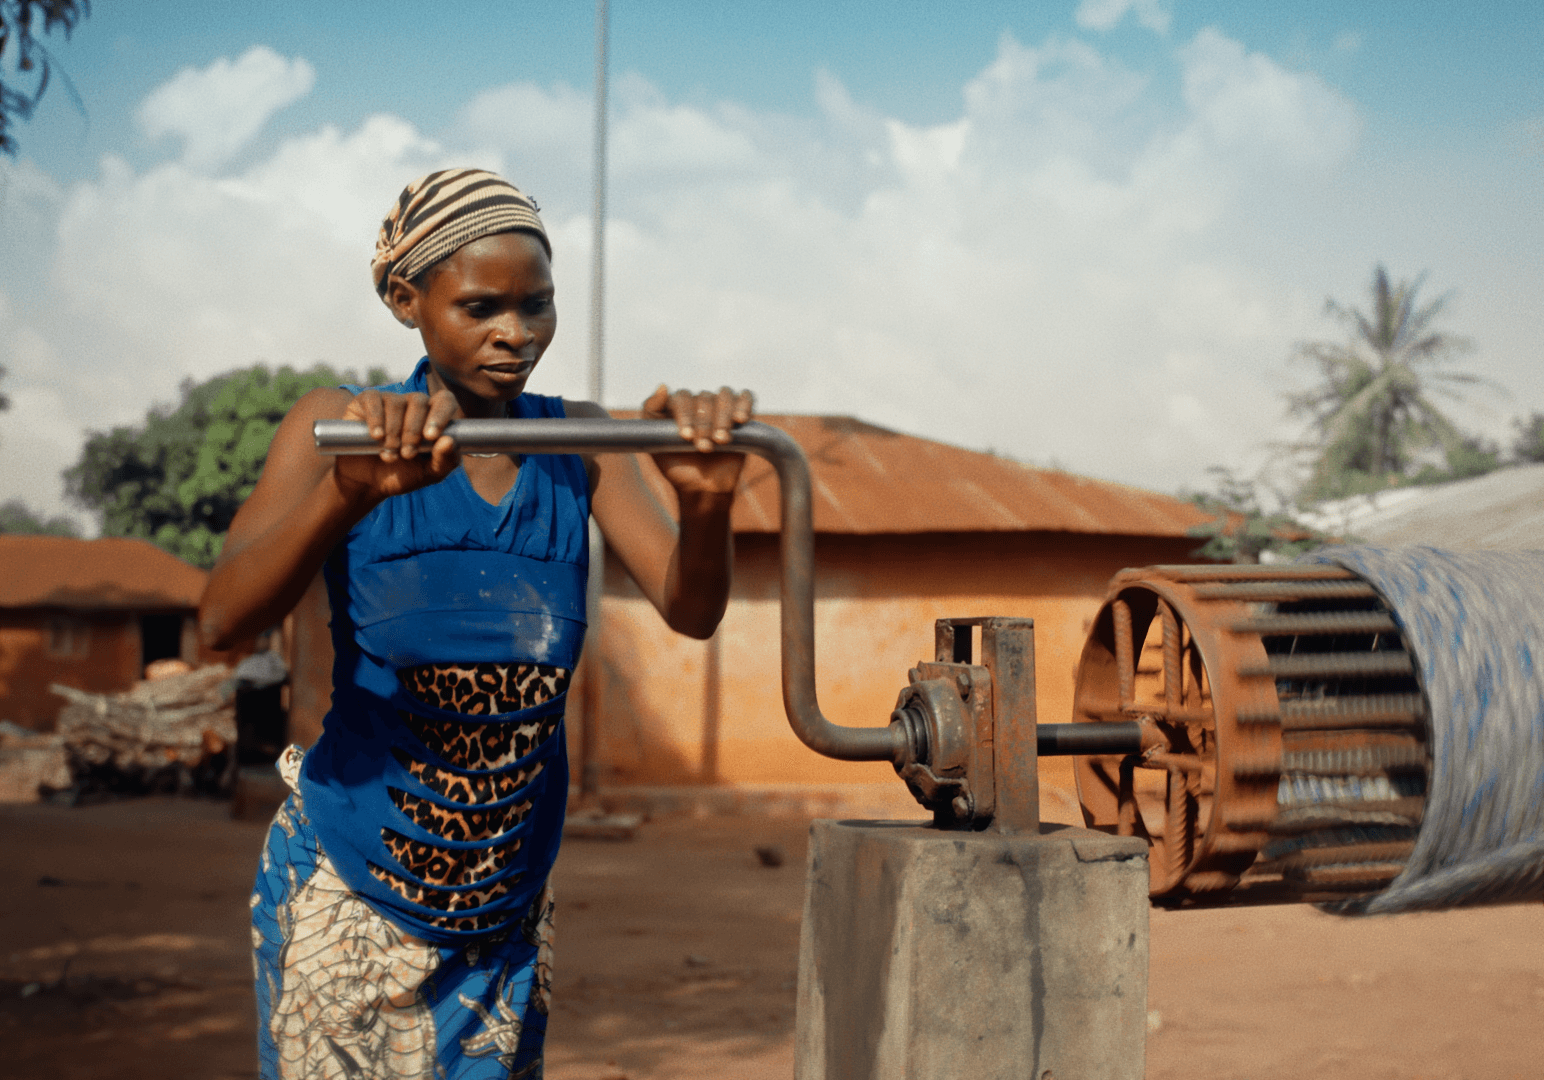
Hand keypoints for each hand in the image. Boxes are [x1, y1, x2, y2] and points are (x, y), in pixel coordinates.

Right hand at [334, 389, 462, 501]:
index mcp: (432, 417)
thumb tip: (449, 441)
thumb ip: (445, 461)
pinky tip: (376, 437)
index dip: (441, 414)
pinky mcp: (366, 401)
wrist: (367, 482)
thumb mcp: (428, 474)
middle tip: (407, 454)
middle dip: (413, 431)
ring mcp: (389, 400)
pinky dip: (376, 420)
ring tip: (390, 452)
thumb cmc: (401, 475)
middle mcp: (412, 404)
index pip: (445, 400)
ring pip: (396, 403)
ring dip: (394, 431)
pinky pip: (374, 400)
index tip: (431, 436)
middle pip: (419, 401)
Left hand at [643, 385, 754, 497]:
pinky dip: (744, 404)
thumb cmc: (677, 466)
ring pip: (724, 396)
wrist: (702, 489)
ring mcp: (721, 408)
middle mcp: (700, 403)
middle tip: (703, 447)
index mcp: (678, 406)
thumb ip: (651, 411)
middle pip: (705, 398)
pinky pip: (746, 397)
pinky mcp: (742, 416)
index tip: (686, 436)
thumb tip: (663, 385)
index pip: (683, 397)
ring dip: (722, 417)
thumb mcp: (656, 443)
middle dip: (704, 424)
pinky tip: (740, 419)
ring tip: (721, 439)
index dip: (685, 414)